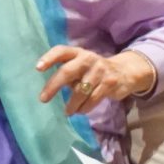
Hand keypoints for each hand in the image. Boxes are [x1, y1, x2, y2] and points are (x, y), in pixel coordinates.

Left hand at [36, 46, 156, 114]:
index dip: (49, 58)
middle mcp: (88, 58)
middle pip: (67, 71)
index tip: (38, 69)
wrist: (125, 71)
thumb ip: (68, 72)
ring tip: (67, 111)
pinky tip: (80, 111)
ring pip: (81, 90)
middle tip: (43, 99)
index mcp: (77, 53)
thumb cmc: (94, 70)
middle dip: (53, 86)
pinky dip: (85, 107)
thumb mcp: (81, 65)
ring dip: (72, 103)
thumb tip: (54, 89)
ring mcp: (100, 70)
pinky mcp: (110, 83)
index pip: (61, 51)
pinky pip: (94, 98)